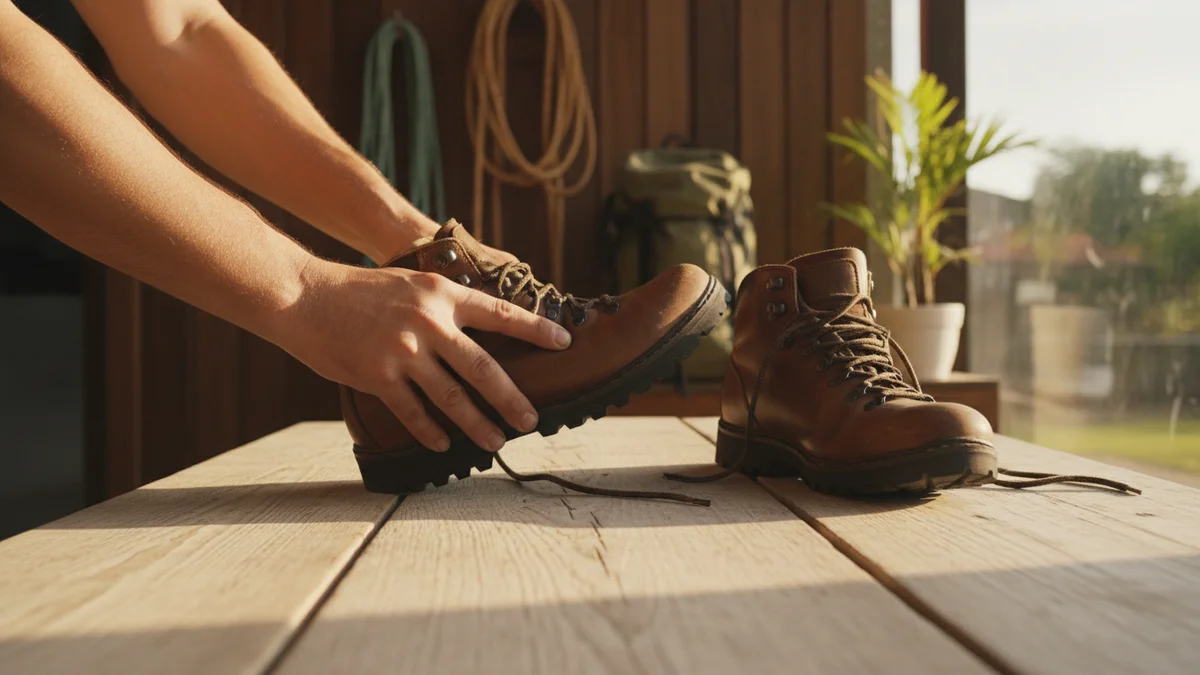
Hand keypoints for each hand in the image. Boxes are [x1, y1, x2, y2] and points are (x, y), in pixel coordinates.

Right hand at [275, 259, 571, 451]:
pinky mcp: (378, 375)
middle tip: (532, 420)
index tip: (563, 342)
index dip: (535, 329)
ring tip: (496, 441)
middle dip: (511, 398)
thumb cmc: (358, 290)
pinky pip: (412, 412)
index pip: (500, 313)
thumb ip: (442, 306)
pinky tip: (442, 446)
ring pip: (452, 397)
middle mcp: (428, 322)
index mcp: (441, 294)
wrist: (304, 295)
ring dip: (477, 424)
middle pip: (483, 368)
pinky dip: (430, 432)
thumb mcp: (409, 283)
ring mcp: (403, 351)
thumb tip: (476, 332)